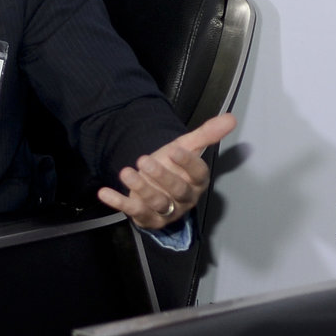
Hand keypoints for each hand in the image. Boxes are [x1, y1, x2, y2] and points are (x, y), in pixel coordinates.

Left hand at [99, 113, 236, 230]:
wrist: (155, 182)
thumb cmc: (174, 165)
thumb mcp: (187, 146)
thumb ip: (207, 134)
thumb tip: (231, 117)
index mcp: (197, 182)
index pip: (198, 174)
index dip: (187, 163)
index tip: (174, 149)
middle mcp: (184, 199)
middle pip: (177, 190)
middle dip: (161, 176)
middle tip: (144, 160)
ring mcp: (166, 211)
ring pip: (157, 203)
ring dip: (141, 188)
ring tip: (126, 172)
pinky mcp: (146, 218)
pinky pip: (133, 211)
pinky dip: (118, 202)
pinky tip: (104, 193)